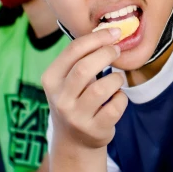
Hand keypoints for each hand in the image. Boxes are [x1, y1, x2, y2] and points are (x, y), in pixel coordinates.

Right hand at [42, 27, 128, 149]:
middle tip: (117, 51)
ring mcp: (76, 116)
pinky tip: (117, 98)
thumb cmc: (75, 98)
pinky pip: (116, 106)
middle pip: (84, 67)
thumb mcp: (68, 79)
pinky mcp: (94, 129)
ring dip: (116, 78)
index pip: (73, 50)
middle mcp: (60, 98)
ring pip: (102, 88)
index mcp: (50, 79)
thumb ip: (82, 57)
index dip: (97, 38)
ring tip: (116, 79)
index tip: (113, 32)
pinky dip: (122, 98)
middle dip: (106, 54)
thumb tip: (109, 31)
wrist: (74, 140)